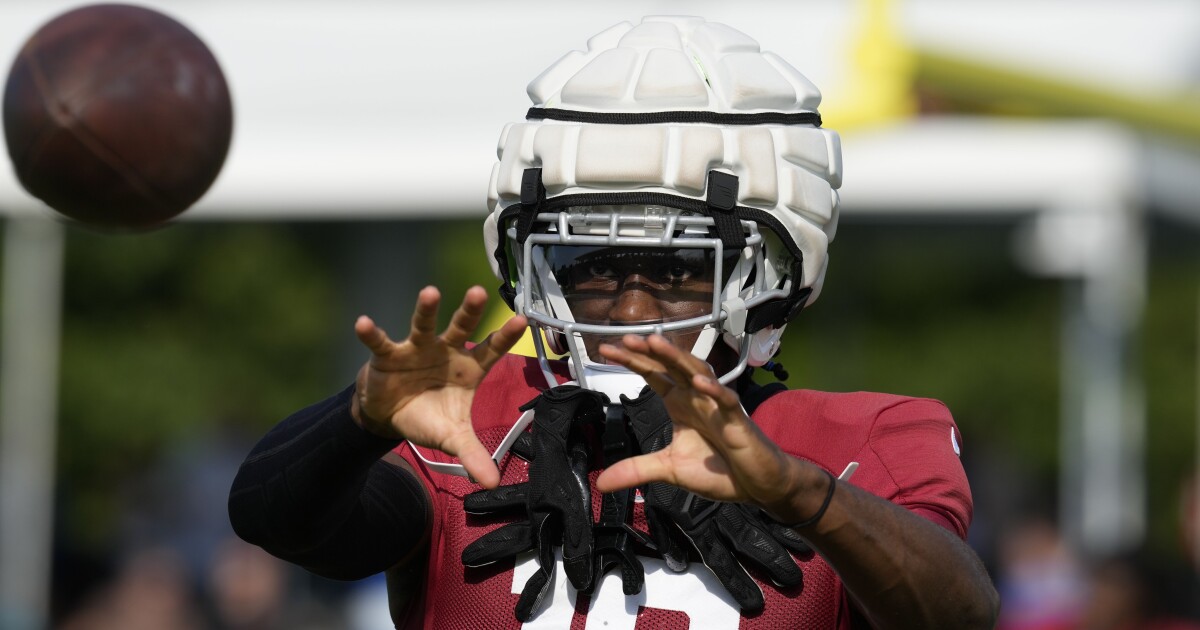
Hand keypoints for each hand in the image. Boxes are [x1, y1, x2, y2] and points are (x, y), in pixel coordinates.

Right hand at [352, 285, 526, 487]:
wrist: (391, 415)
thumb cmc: (429, 416)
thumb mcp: (453, 437)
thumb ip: (473, 455)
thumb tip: (493, 483)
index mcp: (468, 369)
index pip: (491, 351)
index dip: (505, 337)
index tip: (523, 320)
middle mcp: (445, 352)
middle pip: (461, 328)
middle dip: (469, 311)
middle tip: (479, 292)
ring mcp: (417, 350)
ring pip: (423, 326)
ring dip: (425, 311)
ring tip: (429, 293)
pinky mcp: (389, 356)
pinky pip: (380, 343)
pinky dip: (371, 334)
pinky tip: (362, 323)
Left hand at [595, 334, 810, 517]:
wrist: (756, 485)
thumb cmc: (718, 470)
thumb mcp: (669, 470)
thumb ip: (636, 470)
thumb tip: (601, 482)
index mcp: (680, 404)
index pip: (653, 375)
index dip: (632, 362)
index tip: (606, 350)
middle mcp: (697, 398)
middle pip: (671, 366)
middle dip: (649, 352)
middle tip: (626, 339)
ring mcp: (717, 406)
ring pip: (697, 372)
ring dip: (677, 358)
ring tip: (655, 343)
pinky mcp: (737, 421)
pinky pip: (726, 400)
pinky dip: (713, 390)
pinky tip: (698, 382)